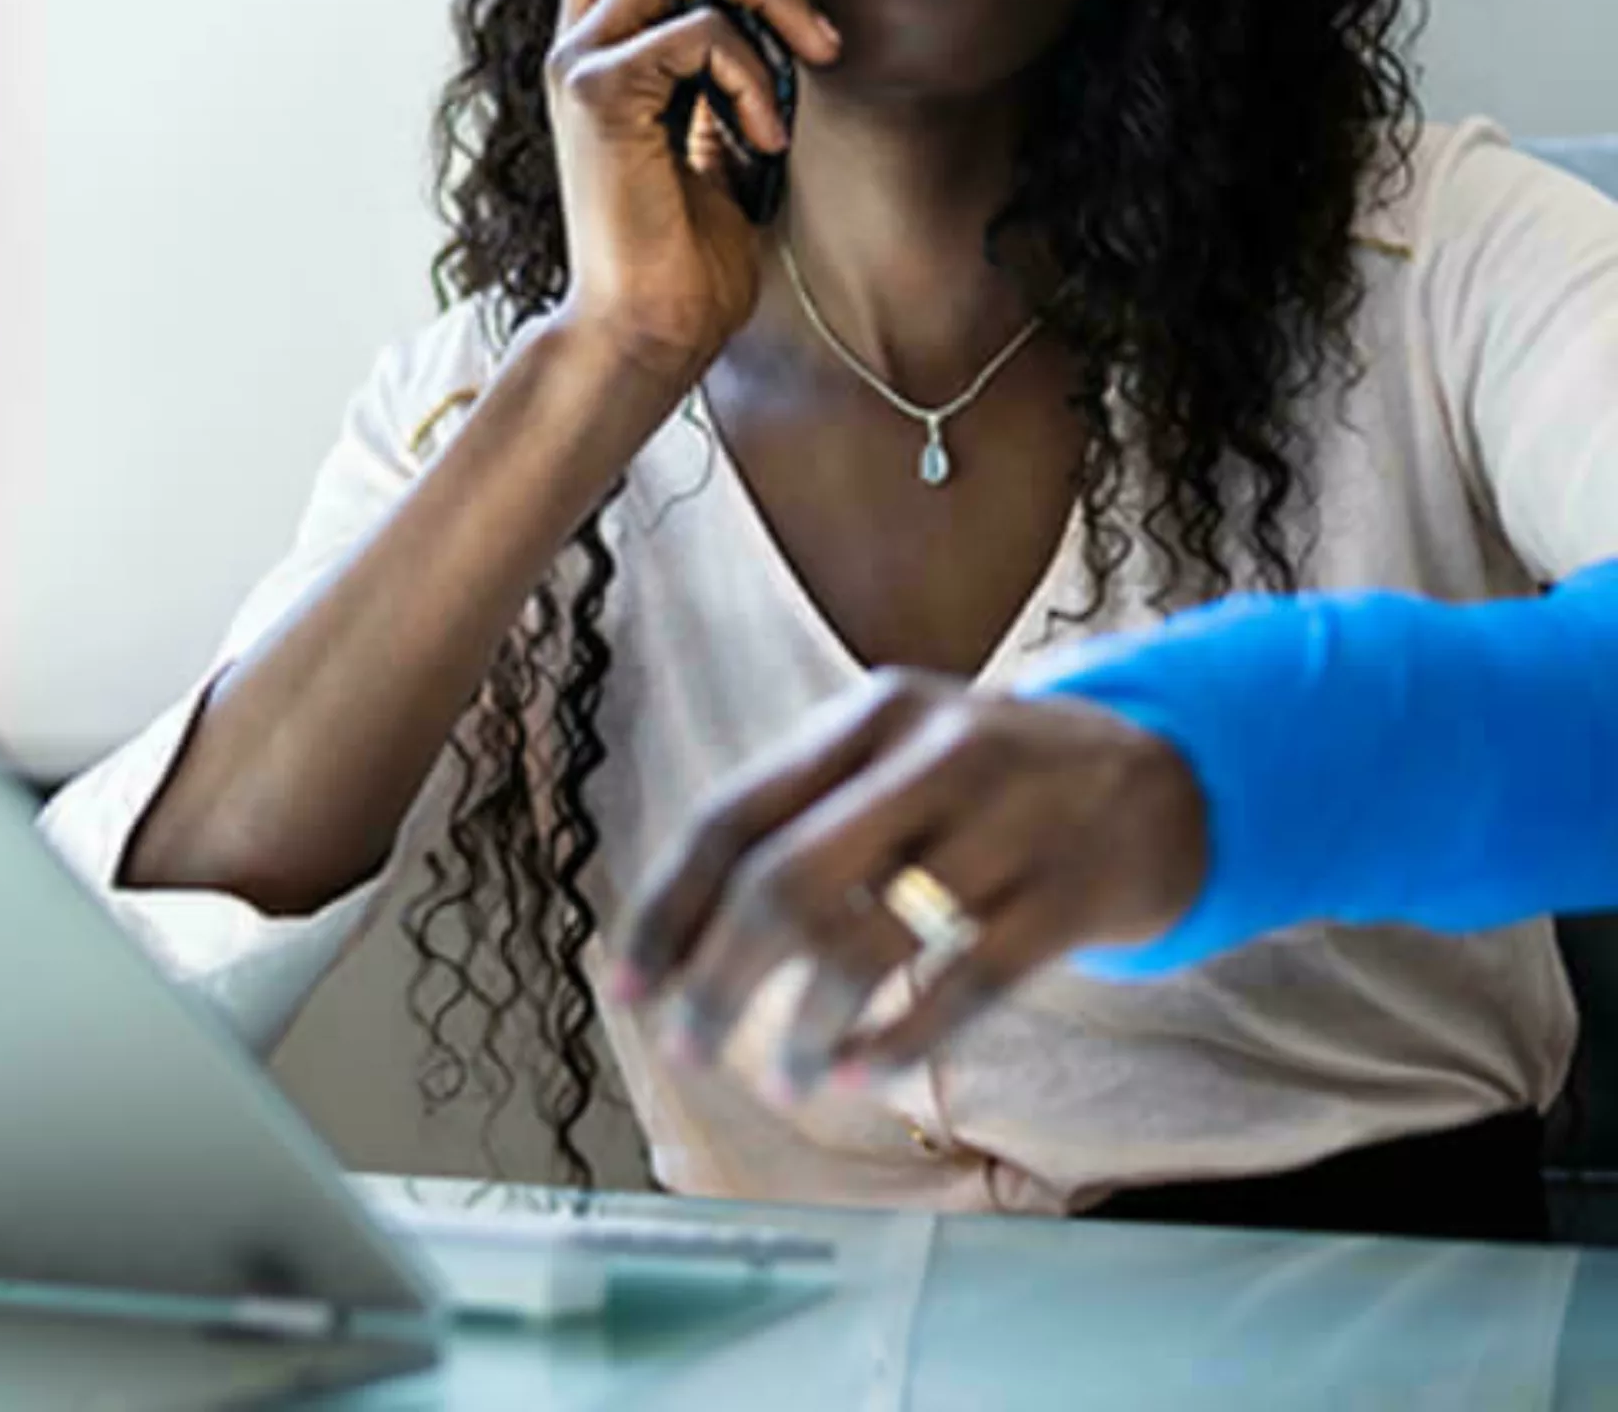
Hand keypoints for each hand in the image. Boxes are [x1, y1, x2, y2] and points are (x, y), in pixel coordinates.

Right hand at [547, 0, 840, 390]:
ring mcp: (580, 64)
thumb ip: (714, 71)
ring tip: (815, 56)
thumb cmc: (684, 256)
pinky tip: (762, 136)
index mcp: (600, 50)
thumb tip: (740, 15)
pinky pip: (699, 32)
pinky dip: (752, 74)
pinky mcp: (599, 95)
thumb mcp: (712, 139)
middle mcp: (577, 44)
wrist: (649, 331)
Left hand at [609, 671, 1206, 1100]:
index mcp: (868, 716)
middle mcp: (933, 753)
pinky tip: (863, 1070)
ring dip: (808, 1027)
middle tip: (692, 1049)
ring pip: (871, 939)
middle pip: (787, 879)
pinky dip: (903, 1039)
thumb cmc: (992, 784)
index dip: (670, 908)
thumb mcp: (901, 755)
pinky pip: (968, 980)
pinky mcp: (1074, 892)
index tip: (629, 987)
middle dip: (720, 976)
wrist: (1168, 773)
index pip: (735, 813)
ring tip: (786, 1081)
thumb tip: (681, 932)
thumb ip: (808, 815)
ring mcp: (1011, 819)